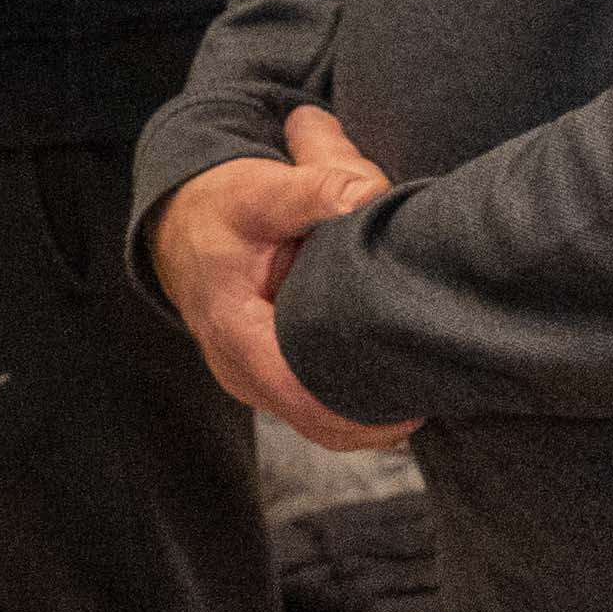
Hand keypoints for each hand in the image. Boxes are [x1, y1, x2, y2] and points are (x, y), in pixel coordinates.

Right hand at [149, 119, 412, 453]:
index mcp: (235, 330)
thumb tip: (367, 196)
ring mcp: (251, 379)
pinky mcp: (266, 376)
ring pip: (314, 421)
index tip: (408, 409)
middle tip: (429, 396)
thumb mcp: (260, 190)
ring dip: (362, 415)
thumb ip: (314, 190)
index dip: (354, 414)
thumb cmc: (223, 208)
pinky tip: (386, 380)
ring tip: (416, 392)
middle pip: (314, 421)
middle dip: (371, 421)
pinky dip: (346, 402)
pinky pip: (310, 406)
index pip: (297, 396)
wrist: (183, 223)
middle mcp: (239, 368)